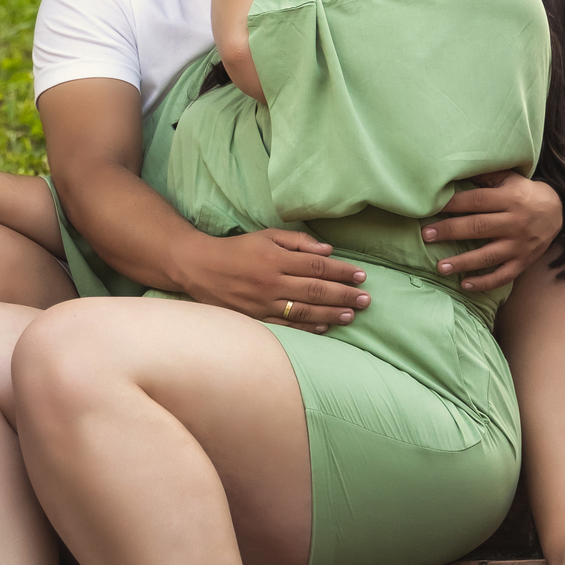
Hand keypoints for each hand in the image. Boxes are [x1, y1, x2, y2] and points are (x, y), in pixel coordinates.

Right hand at [182, 227, 370, 328]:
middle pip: (316, 290)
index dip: (341, 272)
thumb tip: (328, 250)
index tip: (361, 276)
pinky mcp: (255, 319)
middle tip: (366, 299)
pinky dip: (308, 327)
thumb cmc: (236, 249)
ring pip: (305, 311)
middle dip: (344, 295)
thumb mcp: (266, 236)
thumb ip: (297, 242)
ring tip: (352, 314)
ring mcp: (263, 304)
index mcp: (275, 259)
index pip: (317, 266)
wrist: (198, 268)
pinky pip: (287, 326)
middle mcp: (271, 283)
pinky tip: (325, 326)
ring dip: (332, 313)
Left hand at [421, 172, 563, 292]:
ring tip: (440, 267)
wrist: (557, 212)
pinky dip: (484, 283)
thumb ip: (485, 177)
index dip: (453, 204)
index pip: (477, 201)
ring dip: (463, 262)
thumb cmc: (523, 193)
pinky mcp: (523, 262)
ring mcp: (520, 245)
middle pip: (478, 227)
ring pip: (488, 256)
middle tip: (427, 236)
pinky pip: (503, 276)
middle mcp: (515, 222)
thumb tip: (454, 172)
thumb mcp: (509, 179)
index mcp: (510, 198)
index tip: (432, 207)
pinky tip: (464, 285)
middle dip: (450, 231)